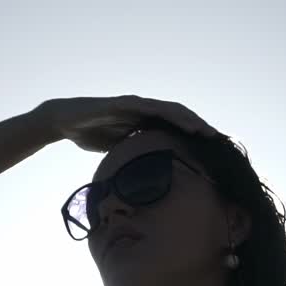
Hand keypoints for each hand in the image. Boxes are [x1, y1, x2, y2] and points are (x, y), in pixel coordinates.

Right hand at [33, 95, 220, 152]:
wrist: (65, 121)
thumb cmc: (89, 135)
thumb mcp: (115, 150)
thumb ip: (130, 158)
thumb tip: (140, 184)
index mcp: (144, 122)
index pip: (174, 130)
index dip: (192, 139)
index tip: (210, 152)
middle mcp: (144, 111)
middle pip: (180, 119)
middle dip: (200, 130)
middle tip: (220, 144)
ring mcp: (137, 105)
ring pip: (172, 111)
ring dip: (192, 121)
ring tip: (209, 133)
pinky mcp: (127, 102)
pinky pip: (153, 108)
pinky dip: (171, 114)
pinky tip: (183, 121)